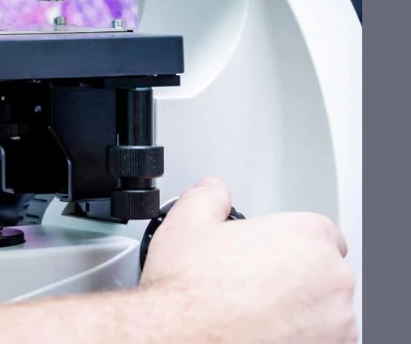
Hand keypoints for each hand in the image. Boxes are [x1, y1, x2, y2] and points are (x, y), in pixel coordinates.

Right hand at [140, 178, 356, 343]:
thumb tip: (213, 190)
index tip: (270, 255)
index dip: (290, 243)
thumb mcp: (186, 225)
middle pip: (324, 273)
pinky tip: (262, 334)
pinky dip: (300, 339)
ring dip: (301, 313)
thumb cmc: (189, 293)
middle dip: (295, 278)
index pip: (319, 232)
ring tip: (257, 316)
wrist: (182, 340)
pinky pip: (322, 341)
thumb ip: (208, 199)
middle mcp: (332, 280)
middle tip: (254, 286)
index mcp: (305, 237)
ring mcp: (336, 324)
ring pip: (325, 313)